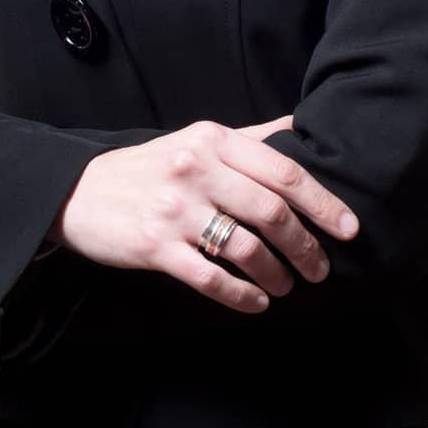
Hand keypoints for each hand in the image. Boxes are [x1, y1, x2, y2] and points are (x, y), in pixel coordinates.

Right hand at [52, 119, 360, 314]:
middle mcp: (196, 169)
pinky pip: (211, 278)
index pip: (282, 170)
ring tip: (287, 288)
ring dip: (278, 275)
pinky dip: (242, 296)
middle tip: (321, 269)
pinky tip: (256, 303)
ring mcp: (175, 209)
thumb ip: (250, 136)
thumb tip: (301, 125)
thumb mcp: (197, 138)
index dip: (322, 202)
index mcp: (212, 139)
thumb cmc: (150, 166)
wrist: (79, 192)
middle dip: (306, 246)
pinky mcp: (155, 247)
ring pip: (246, 248)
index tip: (348, 228)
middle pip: (272, 212)